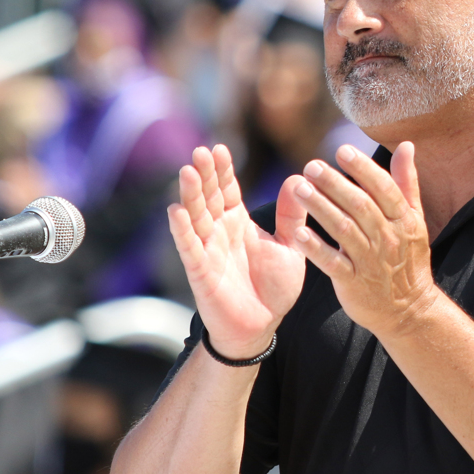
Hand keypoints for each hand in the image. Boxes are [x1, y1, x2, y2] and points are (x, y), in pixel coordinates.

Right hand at [167, 145, 305, 359]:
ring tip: (188, 171)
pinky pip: (189, 248)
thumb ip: (292, 215)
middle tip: (200, 151)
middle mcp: (219, 232)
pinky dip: (182, 230)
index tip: (219, 147)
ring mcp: (207, 250)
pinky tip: (175, 211)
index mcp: (239, 222)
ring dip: (191, 195)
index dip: (223, 170)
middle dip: (205, 175)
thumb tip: (298, 177)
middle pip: (208, 197)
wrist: (262, 326)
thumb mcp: (290, 245)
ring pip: (196, 218)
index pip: (228, 190)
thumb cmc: (273, 286)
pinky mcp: (200, 272)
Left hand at [284, 142, 437, 336]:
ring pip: (343, 229)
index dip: (363, 169)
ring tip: (299, 189)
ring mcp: (371, 261)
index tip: (342, 151)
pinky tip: (297, 232)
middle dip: (335, 184)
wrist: (409, 309)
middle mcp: (388, 238)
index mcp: (403, 220)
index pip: (383, 188)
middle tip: (311, 166)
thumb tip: (406, 145)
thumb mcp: (414, 219)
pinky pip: (332, 263)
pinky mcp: (353, 283)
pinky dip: (315, 248)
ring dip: (320, 208)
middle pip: (360, 206)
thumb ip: (406, 182)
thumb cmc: (408, 258)